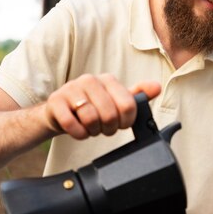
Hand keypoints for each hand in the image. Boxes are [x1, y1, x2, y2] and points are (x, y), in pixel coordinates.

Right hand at [43, 73, 160, 139]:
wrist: (58, 112)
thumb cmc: (90, 107)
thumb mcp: (115, 100)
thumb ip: (137, 95)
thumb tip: (156, 87)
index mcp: (107, 79)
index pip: (128, 105)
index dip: (126, 122)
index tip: (120, 124)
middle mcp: (89, 80)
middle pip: (110, 114)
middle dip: (108, 128)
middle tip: (103, 128)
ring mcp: (70, 89)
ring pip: (90, 119)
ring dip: (92, 131)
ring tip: (90, 127)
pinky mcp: (56, 102)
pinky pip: (71, 124)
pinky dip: (77, 133)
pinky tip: (78, 130)